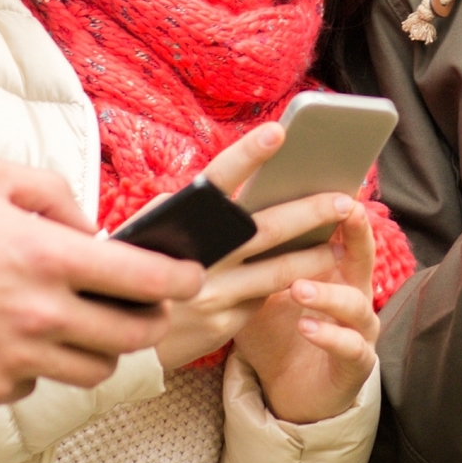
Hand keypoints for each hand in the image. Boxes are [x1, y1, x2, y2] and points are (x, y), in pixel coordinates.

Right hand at [0, 155, 199, 403]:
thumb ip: (56, 196)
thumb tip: (92, 229)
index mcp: (50, 258)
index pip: (148, 279)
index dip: (183, 280)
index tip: (191, 277)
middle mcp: (41, 314)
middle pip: (133, 336)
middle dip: (151, 320)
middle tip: (145, 308)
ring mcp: (14, 358)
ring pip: (93, 370)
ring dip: (99, 349)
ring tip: (81, 326)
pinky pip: (36, 385)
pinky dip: (37, 367)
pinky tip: (15, 340)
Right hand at [155, 121, 359, 368]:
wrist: (115, 331)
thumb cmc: (143, 265)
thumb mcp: (155, 228)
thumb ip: (194, 208)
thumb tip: (242, 186)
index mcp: (180, 221)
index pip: (217, 179)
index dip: (248, 155)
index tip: (279, 131)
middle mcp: (198, 255)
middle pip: (266, 228)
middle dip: (311, 212)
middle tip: (346, 200)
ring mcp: (211, 292)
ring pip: (278, 271)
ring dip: (313, 256)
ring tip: (335, 243)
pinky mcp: (223, 324)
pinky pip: (263, 300)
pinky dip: (286, 287)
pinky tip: (309, 278)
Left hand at [234, 196, 382, 422]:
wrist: (287, 390)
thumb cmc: (273, 329)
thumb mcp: (259, 288)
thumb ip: (252, 255)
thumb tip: (212, 214)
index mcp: (333, 267)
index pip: (340, 226)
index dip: (338, 201)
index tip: (331, 173)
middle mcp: (355, 291)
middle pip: (363, 253)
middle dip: (355, 230)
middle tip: (343, 209)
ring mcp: (359, 328)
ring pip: (355, 303)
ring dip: (328, 292)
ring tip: (298, 286)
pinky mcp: (356, 363)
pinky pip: (350, 347)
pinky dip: (329, 335)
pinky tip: (306, 327)